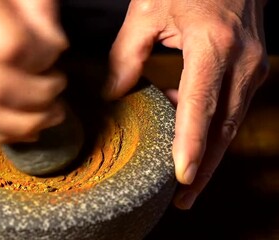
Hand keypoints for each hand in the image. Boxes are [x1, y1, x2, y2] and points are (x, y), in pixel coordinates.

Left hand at [106, 0, 268, 208]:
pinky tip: (184, 131)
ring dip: (209, 155)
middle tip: (182, 199)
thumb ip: (126, 56)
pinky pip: (230, 108)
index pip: (200, 105)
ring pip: (230, 124)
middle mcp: (241, 62)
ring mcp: (252, 68)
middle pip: (222, 127)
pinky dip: (209, 128)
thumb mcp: (147, 12)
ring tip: (185, 182)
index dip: (191, 144)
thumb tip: (114, 95)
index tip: (182, 177)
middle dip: (204, 167)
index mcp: (213, 45)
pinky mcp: (251, 71)